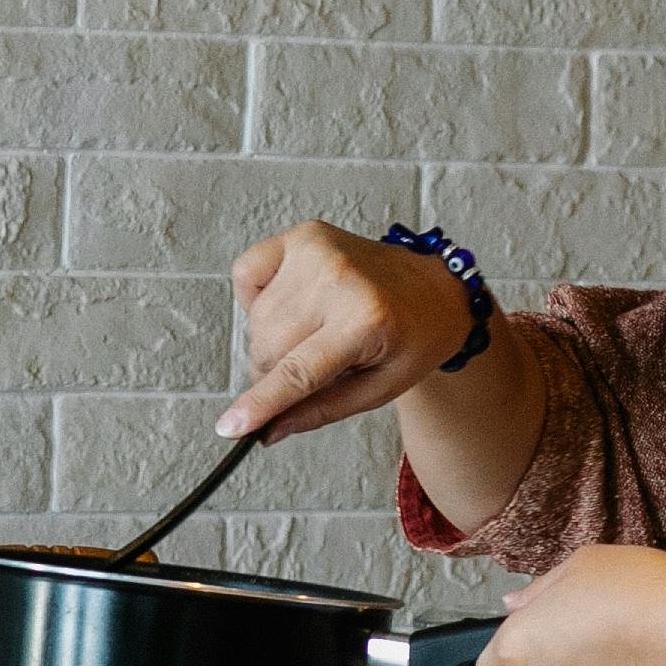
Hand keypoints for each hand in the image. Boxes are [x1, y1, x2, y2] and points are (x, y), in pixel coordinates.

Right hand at [219, 220, 471, 442]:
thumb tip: (267, 431)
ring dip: (272, 341)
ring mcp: (316, 250)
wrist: (435, 289)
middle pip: (267, 349)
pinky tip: (294, 304)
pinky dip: (259, 299)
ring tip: (316, 333)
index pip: (296, 371)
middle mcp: (337, 277)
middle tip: (313, 370)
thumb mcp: (381, 388)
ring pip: (255, 322)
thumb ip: (321, 410)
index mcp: (365, 319)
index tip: (230, 427)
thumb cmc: (413, 339)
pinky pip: (246, 275)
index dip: (260, 403)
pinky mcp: (303, 234)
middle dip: (275, 375)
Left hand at [475, 543, 665, 665]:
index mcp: (523, 650)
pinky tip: (648, 649)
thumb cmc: (644, 596)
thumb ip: (543, 587)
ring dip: (591, 662)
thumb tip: (518, 604)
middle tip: (590, 613)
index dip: (506, 653)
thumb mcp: (586, 562)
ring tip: (628, 626)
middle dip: (557, 649)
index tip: (529, 631)